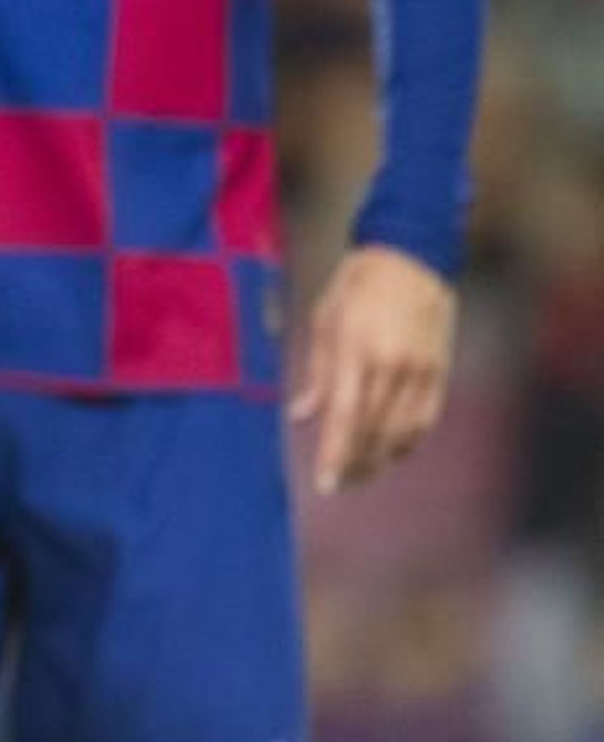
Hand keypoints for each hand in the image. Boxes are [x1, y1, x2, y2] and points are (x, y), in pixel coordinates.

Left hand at [290, 245, 455, 494]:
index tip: (324, 484)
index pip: (344, 416)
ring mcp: (421, 371)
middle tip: (337, 484)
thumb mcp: (324, 321)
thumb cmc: (356, 287)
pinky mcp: (440, 372)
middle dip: (355, 464)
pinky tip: (390, 452)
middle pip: (374, 432)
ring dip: (380, 459)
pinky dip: (407, 442)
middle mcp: (393, 365)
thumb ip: (316, 373)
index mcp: (357, 351)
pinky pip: (424, 420)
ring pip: (402, 432)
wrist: (411, 257)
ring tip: (359, 474)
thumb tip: (301, 416)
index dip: (335, 454)